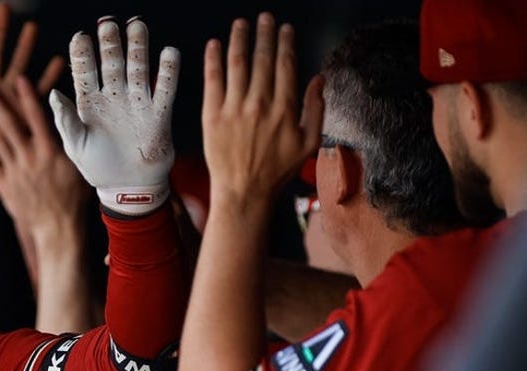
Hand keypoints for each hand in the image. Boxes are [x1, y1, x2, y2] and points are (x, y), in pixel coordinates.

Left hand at [0, 77, 89, 279]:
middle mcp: (30, 157)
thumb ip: (70, 141)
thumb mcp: (79, 166)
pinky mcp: (4, 184)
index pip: (37, 117)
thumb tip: (67, 116)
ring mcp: (15, 171)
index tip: (19, 79)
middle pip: (10, 124)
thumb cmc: (73, 197)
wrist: (58, 229)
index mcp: (51, 151)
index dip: (27, 97)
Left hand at [50, 17, 178, 215]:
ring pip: (138, 69)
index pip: (84, 72)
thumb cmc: (97, 168)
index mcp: (89, 104)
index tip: (79, 37)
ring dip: (138, 48)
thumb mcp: (76, 146)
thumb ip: (66, 121)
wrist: (127, 189)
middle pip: (112, 63)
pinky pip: (164, 89)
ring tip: (137, 25)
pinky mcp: (158, 115)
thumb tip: (53, 94)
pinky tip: (170, 52)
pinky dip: (168, 72)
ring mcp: (136, 104)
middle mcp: (113, 98)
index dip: (82, 55)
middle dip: (110, 43)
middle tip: (108, 22)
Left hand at [201, 14, 321, 207]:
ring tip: (242, 24)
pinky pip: (212, 81)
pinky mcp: (212, 116)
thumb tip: (319, 78)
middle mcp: (260, 104)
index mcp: (286, 108)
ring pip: (237, 64)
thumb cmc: (278, 170)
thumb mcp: (309, 143)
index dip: (285, 43)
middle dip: (265, 34)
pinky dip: (213, 60)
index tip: (285, 29)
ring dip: (240, 39)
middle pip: (262, 59)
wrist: (244, 192)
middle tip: (265, 18)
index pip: (286, 65)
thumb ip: (316, 108)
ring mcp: (234, 109)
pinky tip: (213, 45)